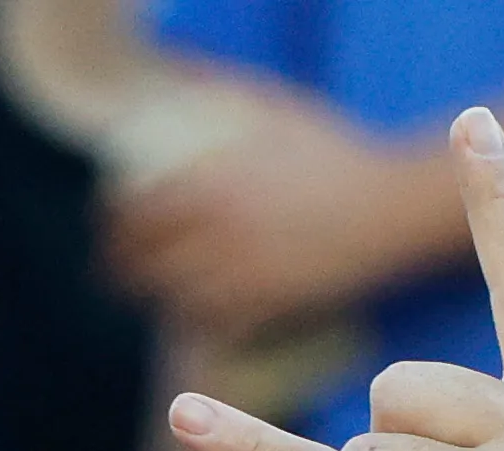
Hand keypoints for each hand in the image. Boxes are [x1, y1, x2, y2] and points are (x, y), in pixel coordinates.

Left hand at [101, 79, 457, 334]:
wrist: (392, 205)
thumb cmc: (335, 152)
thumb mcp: (275, 109)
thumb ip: (218, 89)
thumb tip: (169, 70)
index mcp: (211, 182)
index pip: (129, 213)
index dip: (111, 222)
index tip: (113, 220)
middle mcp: (215, 232)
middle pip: (134, 265)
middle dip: (122, 266)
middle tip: (125, 265)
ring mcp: (238, 275)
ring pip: (166, 299)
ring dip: (161, 294)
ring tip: (163, 287)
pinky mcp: (263, 309)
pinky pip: (207, 327)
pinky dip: (199, 321)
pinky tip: (203, 311)